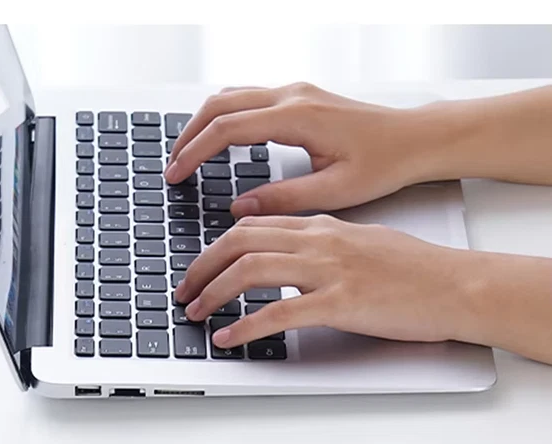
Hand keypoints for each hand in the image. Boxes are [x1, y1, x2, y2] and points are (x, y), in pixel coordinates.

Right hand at [165, 84, 431, 215]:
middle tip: (171, 168)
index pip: (227, 129)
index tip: (176, 175)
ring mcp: (295, 92)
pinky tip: (217, 141)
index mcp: (297, 116)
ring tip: (186, 155)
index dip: (195, 153)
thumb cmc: (384, 164)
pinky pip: (248, 99)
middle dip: (189, 136)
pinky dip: (223, 118)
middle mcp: (292, 96)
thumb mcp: (333, 192)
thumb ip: (283, 199)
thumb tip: (241, 210)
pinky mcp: (300, 98)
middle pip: (220, 104)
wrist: (413, 140)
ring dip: (203, 123)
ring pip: (231, 96)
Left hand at [175, 215, 475, 348]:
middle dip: (202, 266)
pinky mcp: (340, 302)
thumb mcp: (363, 245)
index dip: (217, 247)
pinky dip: (247, 326)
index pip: (255, 226)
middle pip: (241, 241)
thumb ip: (323, 247)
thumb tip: (291, 261)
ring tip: (197, 314)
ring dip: (214, 292)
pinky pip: (279, 312)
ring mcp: (329, 270)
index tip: (198, 268)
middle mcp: (320, 241)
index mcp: (323, 227)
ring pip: (251, 270)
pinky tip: (230, 338)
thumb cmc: (416, 271)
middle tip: (184, 291)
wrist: (455, 285)